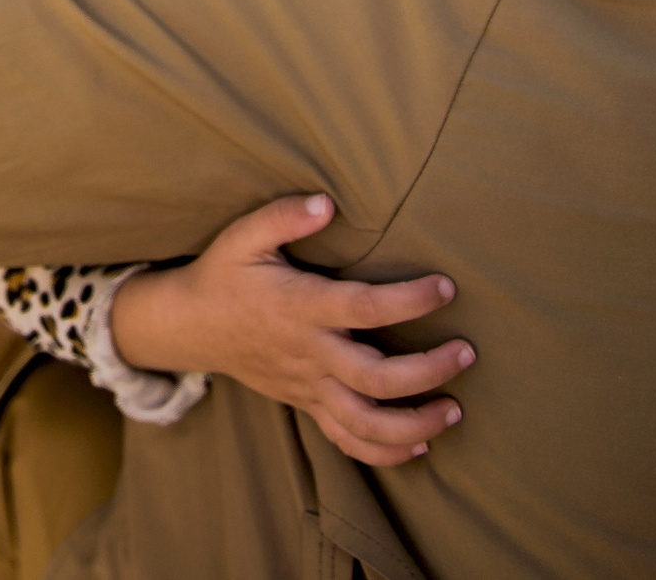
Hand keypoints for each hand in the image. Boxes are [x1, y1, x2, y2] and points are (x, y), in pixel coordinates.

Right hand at [110, 195, 472, 465]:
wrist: (189, 326)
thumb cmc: (224, 275)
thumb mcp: (243, 236)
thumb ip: (284, 216)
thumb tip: (327, 203)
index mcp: (299, 308)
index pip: (364, 308)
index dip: (409, 301)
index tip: (445, 289)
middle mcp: (308, 353)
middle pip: (377, 379)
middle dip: (429, 371)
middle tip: (466, 353)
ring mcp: (307, 385)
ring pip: (366, 422)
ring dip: (415, 424)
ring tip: (454, 411)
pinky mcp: (306, 404)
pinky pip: (347, 440)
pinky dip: (386, 453)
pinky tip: (420, 444)